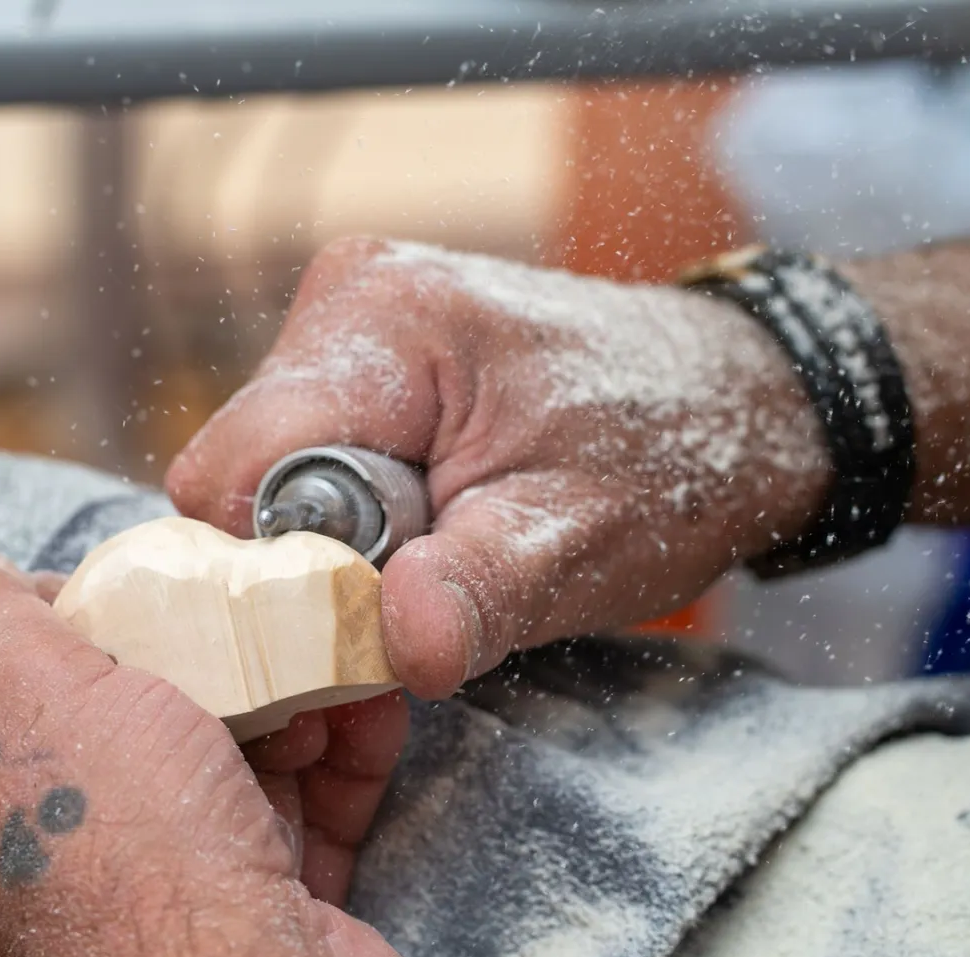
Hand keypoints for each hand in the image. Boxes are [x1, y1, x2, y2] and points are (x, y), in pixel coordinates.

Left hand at [0, 551, 436, 956]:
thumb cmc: (131, 865)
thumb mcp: (21, 695)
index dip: (18, 619)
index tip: (95, 586)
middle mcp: (32, 872)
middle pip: (91, 712)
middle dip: (172, 651)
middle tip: (215, 614)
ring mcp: (143, 896)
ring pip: (199, 752)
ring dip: (267, 694)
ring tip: (304, 663)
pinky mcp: (244, 911)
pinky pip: (281, 806)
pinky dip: (327, 755)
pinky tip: (359, 709)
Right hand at [167, 238, 829, 699]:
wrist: (735, 399)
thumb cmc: (672, 457)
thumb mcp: (583, 542)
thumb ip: (481, 593)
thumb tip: (397, 645)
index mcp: (384, 320)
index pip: (234, 470)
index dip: (270, 571)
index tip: (347, 626)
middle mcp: (345, 298)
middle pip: (242, 478)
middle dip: (311, 562)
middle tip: (423, 590)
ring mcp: (348, 324)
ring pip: (267, 481)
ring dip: (337, 548)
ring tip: (445, 554)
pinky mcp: (360, 361)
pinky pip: (304, 468)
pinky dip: (353, 524)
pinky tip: (431, 532)